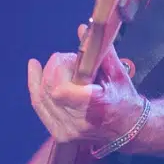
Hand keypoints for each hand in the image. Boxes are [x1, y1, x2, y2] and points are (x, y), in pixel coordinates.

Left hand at [27, 17, 144, 145]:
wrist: (128, 128)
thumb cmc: (124, 98)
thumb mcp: (118, 73)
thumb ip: (100, 51)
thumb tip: (82, 29)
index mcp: (97, 106)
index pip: (61, 90)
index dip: (60, 70)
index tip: (71, 59)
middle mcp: (79, 123)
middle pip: (49, 91)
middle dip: (53, 68)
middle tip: (67, 59)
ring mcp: (68, 131)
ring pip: (41, 98)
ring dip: (44, 76)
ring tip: (55, 64)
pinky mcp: (60, 134)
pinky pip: (40, 107)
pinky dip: (36, 87)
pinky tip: (35, 71)